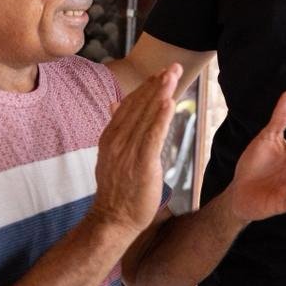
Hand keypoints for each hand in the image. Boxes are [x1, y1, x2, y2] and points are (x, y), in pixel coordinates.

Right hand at [91, 63, 179, 235]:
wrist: (112, 219)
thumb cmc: (117, 188)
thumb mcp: (112, 154)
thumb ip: (116, 128)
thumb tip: (114, 103)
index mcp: (111, 136)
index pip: (130, 104)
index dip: (146, 87)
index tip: (161, 71)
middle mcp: (118, 140)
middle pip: (139, 106)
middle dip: (157, 84)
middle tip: (173, 66)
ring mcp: (128, 152)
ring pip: (146, 117)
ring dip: (160, 94)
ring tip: (172, 75)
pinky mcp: (141, 164)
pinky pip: (152, 137)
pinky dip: (160, 118)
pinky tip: (169, 102)